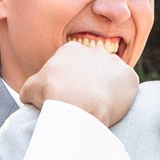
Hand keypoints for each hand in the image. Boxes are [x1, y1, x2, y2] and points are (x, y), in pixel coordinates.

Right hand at [21, 44, 137, 125]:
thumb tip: (29, 96)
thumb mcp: (30, 89)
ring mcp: (115, 62)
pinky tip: (112, 109)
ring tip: (99, 108)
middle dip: (90, 84)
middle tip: (85, 103)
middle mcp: (95, 50)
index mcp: (71, 49)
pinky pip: (127, 88)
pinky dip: (122, 99)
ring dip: (107, 90)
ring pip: (112, 78)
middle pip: (94, 69)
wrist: (77, 108)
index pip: (73, 65)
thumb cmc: (52, 96)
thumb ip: (31, 87)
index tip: (70, 97)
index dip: (71, 83)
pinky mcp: (130, 77)